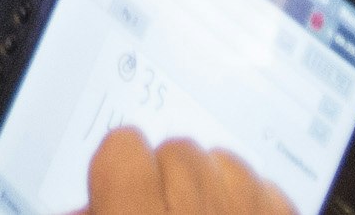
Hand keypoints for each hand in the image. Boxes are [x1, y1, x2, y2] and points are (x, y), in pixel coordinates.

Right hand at [78, 132, 293, 214]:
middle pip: (179, 148)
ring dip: (213, 185)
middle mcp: (198, 214)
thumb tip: (83, 200)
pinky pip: (271, 189)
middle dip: (167, 178)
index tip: (119, 186)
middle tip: (158, 211)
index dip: (119, 167)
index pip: (124, 147)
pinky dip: (254, 204)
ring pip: (228, 161)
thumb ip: (92, 212)